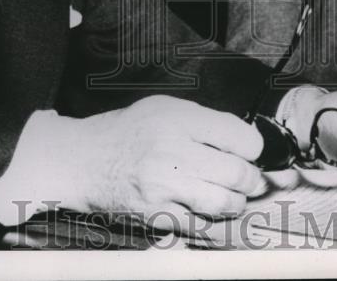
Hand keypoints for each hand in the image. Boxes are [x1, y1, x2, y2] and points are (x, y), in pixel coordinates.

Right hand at [52, 96, 264, 232]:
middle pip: (238, 173)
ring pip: (224, 203)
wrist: (84, 160)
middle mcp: (173, 151)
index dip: (252, 147)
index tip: (249, 151)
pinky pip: (201, 228)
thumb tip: (245, 142)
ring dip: (236, 203)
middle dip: (251, 179)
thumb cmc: (128, 131)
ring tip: (231, 197)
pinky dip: (216, 227)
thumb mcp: (165, 107)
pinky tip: (217, 218)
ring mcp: (164, 186)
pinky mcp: (156, 215)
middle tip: (249, 179)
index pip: (241, 137)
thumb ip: (205, 121)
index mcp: (179, 119)